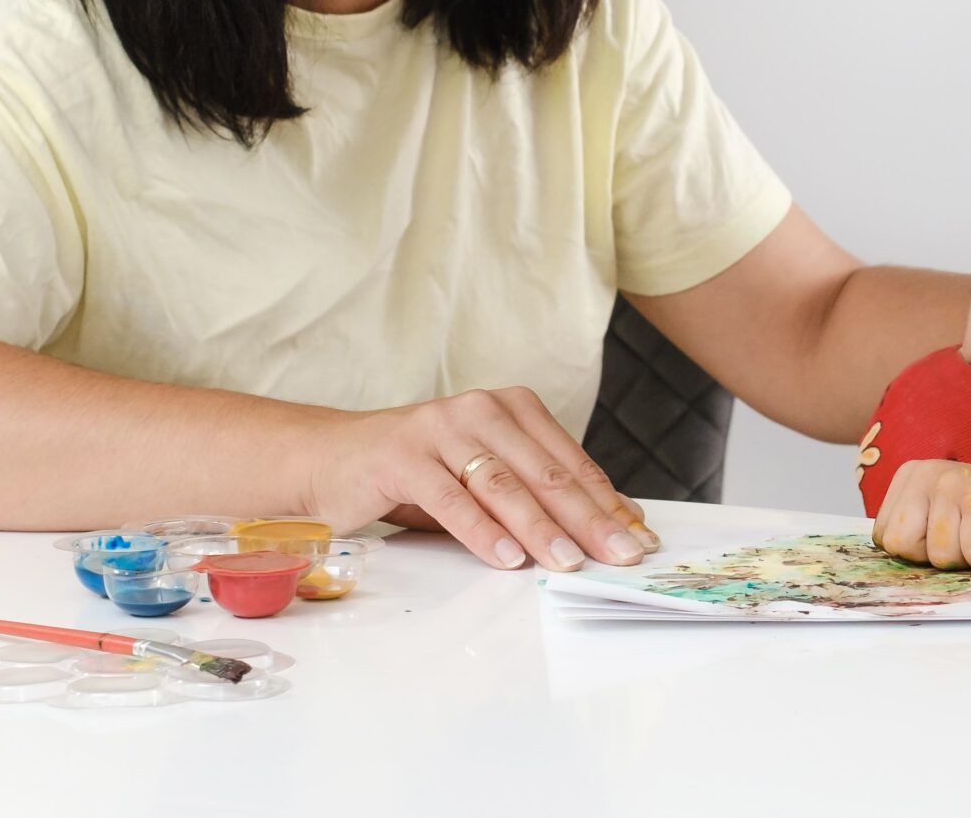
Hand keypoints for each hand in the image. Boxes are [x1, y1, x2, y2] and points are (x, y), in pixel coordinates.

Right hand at [307, 386, 659, 572]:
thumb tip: (609, 521)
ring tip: (569, 562)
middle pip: (545, 472)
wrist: (330, 458)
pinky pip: (451, 499)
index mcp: (510, 407)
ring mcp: (439, 429)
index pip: (571, 460)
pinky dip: (482, 532)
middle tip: (621, 554)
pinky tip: (507, 558)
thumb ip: (536, 493)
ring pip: (503, 485)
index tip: (639, 536)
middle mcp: (480, 409)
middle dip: (589, 519)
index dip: (607, 501)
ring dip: (540, 528)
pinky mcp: (401, 456)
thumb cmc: (417, 473)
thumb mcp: (482, 477)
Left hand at [872, 457, 970, 569]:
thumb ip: (912, 534)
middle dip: (935, 556)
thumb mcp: (938, 517)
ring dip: (969, 557)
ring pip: (941, 555)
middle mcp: (926, 475)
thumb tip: (888, 579)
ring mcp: (955, 484)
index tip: (947, 535)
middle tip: (964, 537)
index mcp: (909, 478)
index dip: (917, 551)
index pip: (886, 538)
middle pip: (903, 546)